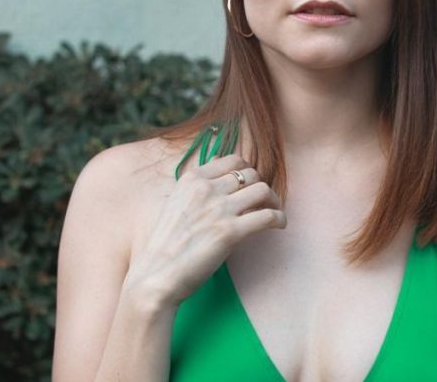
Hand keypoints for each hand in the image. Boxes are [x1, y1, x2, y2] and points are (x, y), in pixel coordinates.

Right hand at [123, 154, 285, 309]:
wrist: (156, 276)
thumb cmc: (166, 245)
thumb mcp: (176, 204)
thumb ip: (197, 187)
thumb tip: (219, 166)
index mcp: (191, 179)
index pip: (232, 160)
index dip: (247, 171)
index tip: (251, 184)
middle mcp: (206, 189)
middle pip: (251, 174)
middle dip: (261, 186)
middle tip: (265, 202)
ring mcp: (219, 209)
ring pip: (263, 190)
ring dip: (274, 200)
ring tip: (274, 212)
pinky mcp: (230, 232)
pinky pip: (268, 216)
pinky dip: (279, 219)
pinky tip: (280, 225)